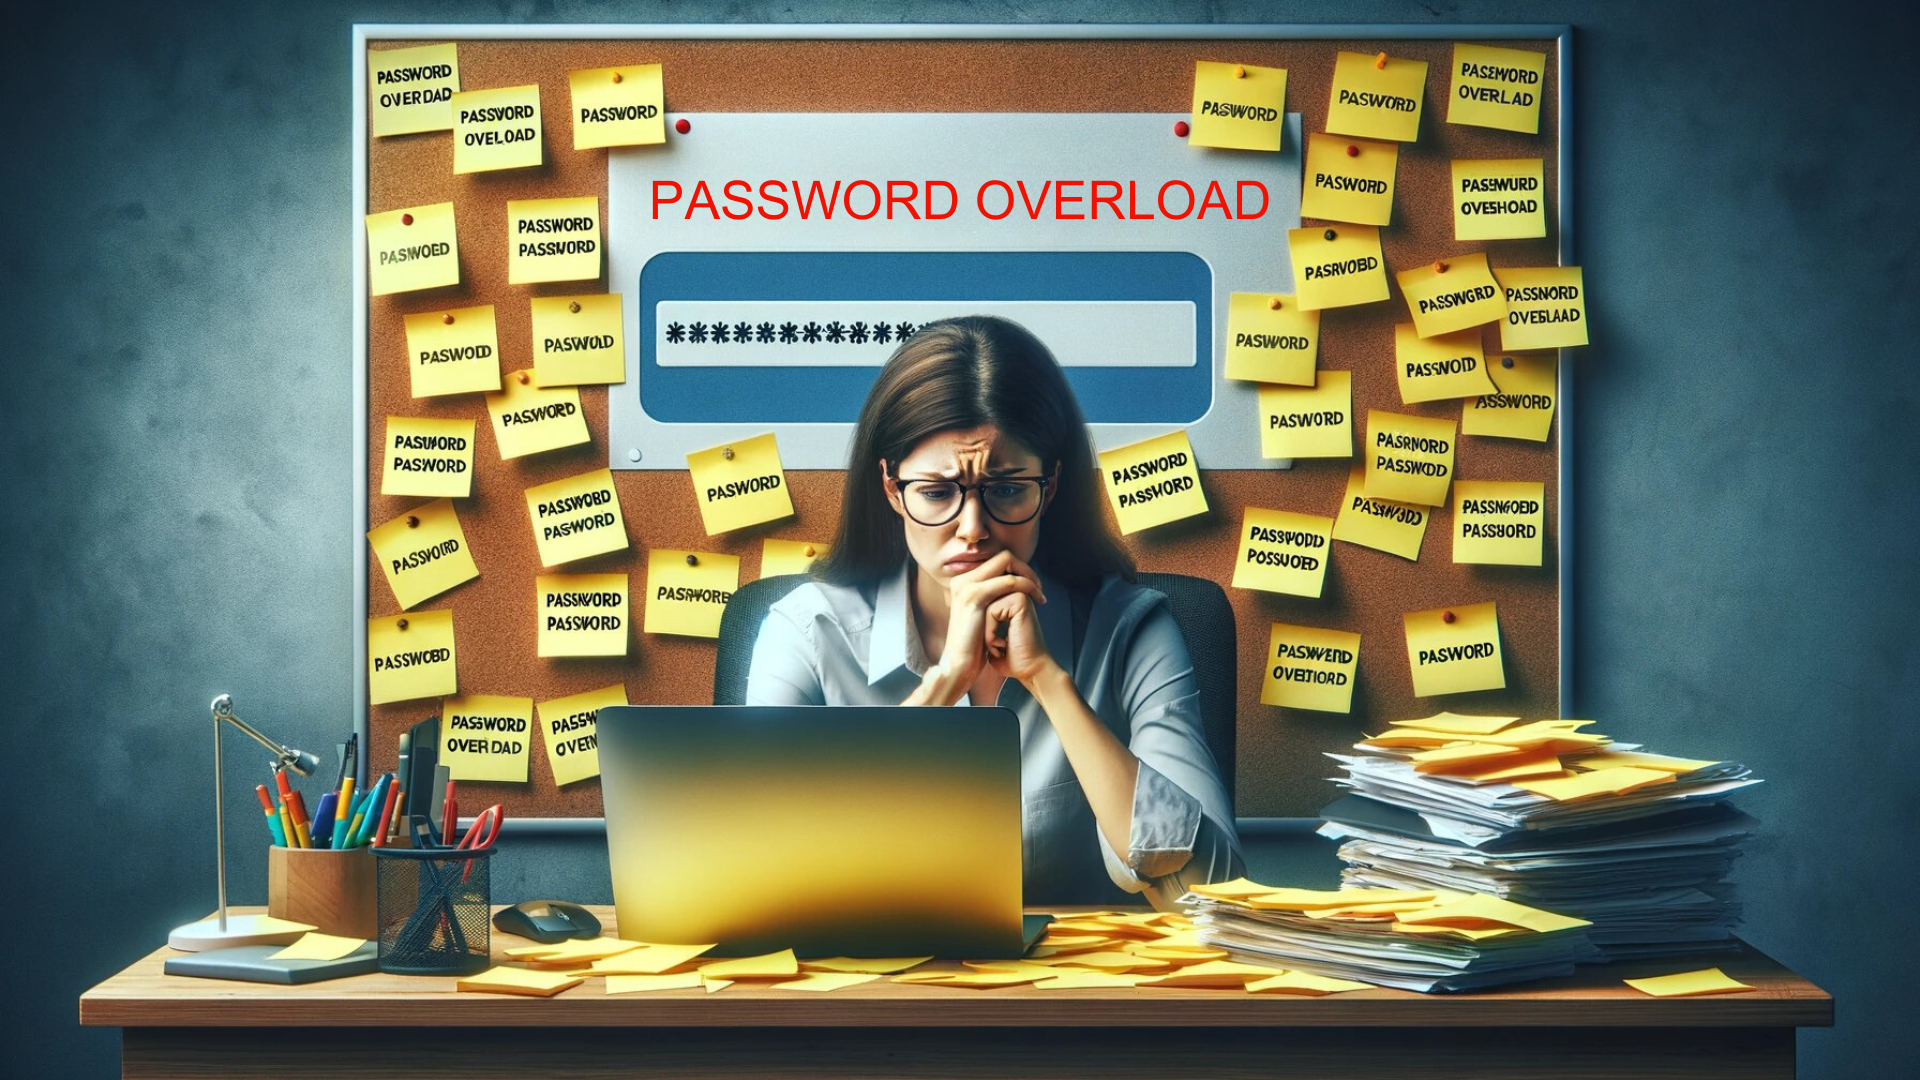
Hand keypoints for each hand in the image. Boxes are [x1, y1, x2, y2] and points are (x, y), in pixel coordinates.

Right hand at [923, 551, 1047, 702]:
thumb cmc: (972, 648)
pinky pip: (1009, 581)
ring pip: (1007, 562)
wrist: (958, 667)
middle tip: (1039, 588)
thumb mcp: (981, 618)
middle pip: (1003, 556)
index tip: (1033, 588)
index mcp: (963, 583)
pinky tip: (1036, 599)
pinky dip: (1027, 586)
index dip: (1018, 570)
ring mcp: (966, 586)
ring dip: (1029, 576)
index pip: (997, 562)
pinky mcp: (974, 596)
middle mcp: (962, 580)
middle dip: (1026, 569)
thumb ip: (991, 599)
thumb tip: (1010, 588)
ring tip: (1039, 594)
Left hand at [983, 582, 1058, 686]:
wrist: (1030, 670)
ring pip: (984, 608)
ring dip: (988, 633)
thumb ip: (980, 623)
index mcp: (1010, 600)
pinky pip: (990, 612)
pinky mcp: (1020, 600)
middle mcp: (1015, 594)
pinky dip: (991, 632)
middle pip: (981, 605)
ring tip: (1000, 647)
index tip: (1000, 646)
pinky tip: (1003, 644)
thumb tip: (960, 616)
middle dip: (985, 630)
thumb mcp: (990, 637)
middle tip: (999, 648)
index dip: (983, 630)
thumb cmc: (1010, 658)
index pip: (981, 605)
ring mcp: (1019, 595)